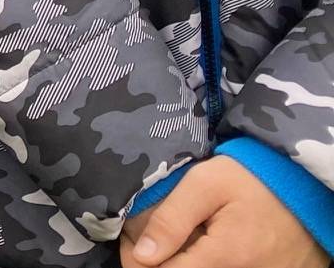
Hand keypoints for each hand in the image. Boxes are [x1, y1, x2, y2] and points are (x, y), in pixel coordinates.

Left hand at [123, 156, 327, 267]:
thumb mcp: (207, 184)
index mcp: (224, 258)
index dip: (140, 258)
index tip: (132, 239)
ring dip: (182, 260)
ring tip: (180, 236)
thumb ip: (171, 219)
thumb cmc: (255, 180)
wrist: (306, 189)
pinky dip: (205, 261)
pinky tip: (201, 243)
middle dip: (159, 260)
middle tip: (151, 237)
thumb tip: (142, 254)